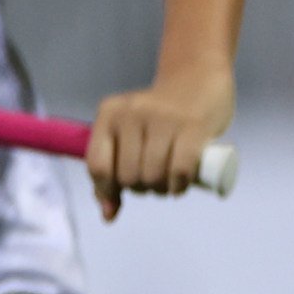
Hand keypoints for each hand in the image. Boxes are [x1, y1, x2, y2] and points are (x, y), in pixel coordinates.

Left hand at [86, 66, 234, 217]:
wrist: (196, 78)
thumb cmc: (157, 114)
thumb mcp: (128, 131)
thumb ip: (113, 169)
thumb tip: (107, 215)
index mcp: (108, 113)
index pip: (97, 164)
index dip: (106, 189)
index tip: (118, 197)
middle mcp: (131, 113)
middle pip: (127, 175)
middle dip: (140, 188)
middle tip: (151, 182)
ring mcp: (163, 118)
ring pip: (153, 175)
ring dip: (160, 189)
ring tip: (166, 183)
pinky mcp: (193, 126)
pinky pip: (180, 170)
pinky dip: (178, 186)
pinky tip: (180, 185)